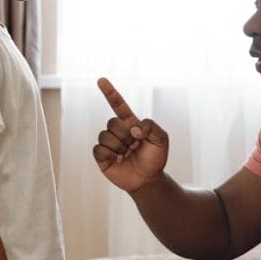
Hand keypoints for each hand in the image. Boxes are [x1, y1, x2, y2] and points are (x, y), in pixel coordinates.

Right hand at [93, 77, 168, 191]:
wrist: (148, 180)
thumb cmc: (155, 158)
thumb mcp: (161, 139)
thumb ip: (150, 126)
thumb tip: (133, 129)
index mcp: (130, 123)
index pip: (118, 104)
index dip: (110, 92)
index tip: (101, 80)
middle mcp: (118, 131)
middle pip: (112, 122)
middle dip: (125, 135)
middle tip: (135, 146)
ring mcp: (109, 143)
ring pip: (105, 135)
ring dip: (119, 146)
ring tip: (127, 154)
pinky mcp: (102, 157)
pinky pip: (99, 149)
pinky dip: (110, 154)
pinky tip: (118, 160)